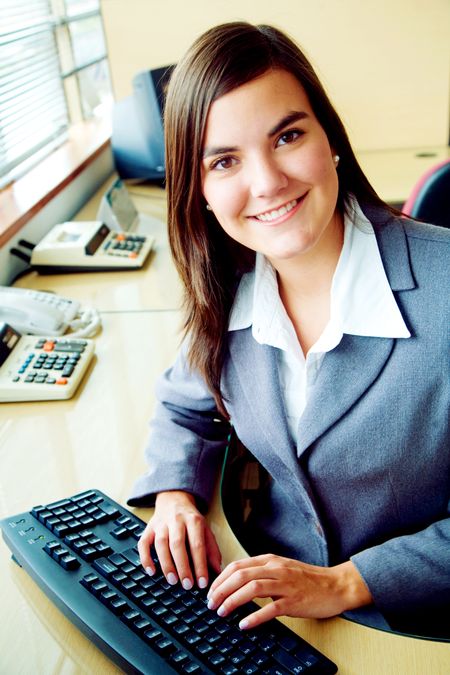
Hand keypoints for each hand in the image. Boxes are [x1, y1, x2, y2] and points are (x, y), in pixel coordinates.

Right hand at [137, 490, 221, 589]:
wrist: (174, 498)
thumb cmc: (191, 519)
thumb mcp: (206, 529)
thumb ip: (212, 549)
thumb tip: (217, 571)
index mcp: (194, 520)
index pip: (197, 544)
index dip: (200, 565)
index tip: (202, 582)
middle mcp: (176, 520)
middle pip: (177, 544)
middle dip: (182, 566)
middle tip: (187, 585)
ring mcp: (161, 524)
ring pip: (161, 543)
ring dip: (166, 564)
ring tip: (172, 580)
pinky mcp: (149, 528)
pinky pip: (143, 543)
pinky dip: (146, 558)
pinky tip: (151, 571)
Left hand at [206, 554, 371, 629]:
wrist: (335, 585)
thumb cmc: (307, 579)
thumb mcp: (281, 568)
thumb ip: (261, 572)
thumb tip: (236, 583)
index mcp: (270, 560)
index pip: (237, 565)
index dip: (220, 579)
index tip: (210, 592)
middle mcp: (275, 568)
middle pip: (240, 575)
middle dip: (221, 590)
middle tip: (211, 604)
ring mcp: (285, 584)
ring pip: (251, 588)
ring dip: (232, 601)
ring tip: (222, 612)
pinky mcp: (294, 601)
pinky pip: (270, 608)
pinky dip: (254, 617)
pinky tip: (244, 625)